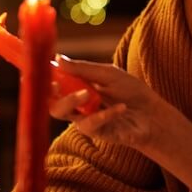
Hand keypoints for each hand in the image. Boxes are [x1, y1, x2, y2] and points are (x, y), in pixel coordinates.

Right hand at [50, 58, 166, 152]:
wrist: (153, 114)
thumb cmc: (132, 92)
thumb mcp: (108, 74)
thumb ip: (83, 69)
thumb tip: (57, 58)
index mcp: (78, 88)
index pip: (54, 85)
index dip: (44, 79)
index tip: (39, 70)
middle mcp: (78, 105)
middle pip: (52, 102)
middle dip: (50, 93)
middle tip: (55, 85)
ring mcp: (85, 119)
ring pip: (63, 113)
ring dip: (71, 101)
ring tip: (87, 93)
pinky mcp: (96, 133)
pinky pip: (90, 124)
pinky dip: (105, 114)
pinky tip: (121, 106)